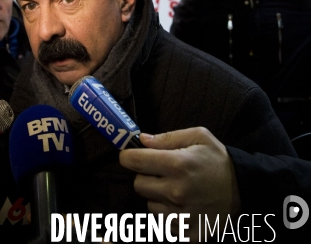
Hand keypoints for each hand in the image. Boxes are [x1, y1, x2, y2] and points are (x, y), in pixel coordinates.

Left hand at [119, 127, 240, 242]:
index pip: (135, 161)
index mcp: (178, 164)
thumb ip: (167, 137)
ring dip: (157, 195)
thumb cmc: (218, 159)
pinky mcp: (187, 234)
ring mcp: (182, 216)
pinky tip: (182, 204)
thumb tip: (142, 140)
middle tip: (160, 172)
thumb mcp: (198, 136)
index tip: (128, 155)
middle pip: (138, 184)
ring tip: (176, 188)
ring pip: (149, 204)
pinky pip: (162, 223)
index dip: (128, 156)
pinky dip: (167, 213)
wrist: (244, 188)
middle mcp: (177, 191)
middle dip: (145, 176)